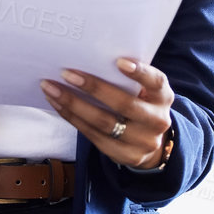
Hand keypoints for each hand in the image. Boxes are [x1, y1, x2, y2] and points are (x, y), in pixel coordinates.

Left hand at [41, 58, 173, 168]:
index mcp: (163, 97)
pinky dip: (72, 118)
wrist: (151, 142)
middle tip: (67, 73)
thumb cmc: (139, 104)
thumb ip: (127, 79)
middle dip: (93, 88)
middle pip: (124, 105)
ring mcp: (142, 142)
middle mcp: (156, 120)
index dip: (140, 72)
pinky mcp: (125, 155)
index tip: (119, 61)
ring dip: (73, 104)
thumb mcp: (144, 91)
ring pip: (103, 123)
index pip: (156, 82)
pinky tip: (57, 104)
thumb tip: (89, 58)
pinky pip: (93, 136)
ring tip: (51, 88)